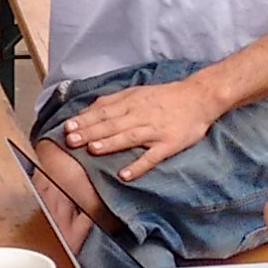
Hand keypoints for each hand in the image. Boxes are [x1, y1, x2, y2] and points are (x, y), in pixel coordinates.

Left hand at [59, 74, 223, 183]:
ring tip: (93, 150)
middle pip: (112, 124)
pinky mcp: (169, 144)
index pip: (104, 111)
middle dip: (91, 132)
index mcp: (132, 102)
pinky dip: (138, 165)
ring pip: (129, 137)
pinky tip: (125, 175)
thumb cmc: (165, 96)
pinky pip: (152, 157)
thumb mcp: (137, 92)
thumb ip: (114, 101)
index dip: (85, 119)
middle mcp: (141, 115)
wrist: (199, 97)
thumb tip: (88, 110)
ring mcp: (155, 130)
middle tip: (71, 140)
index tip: (68, 127)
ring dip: (111, 143)